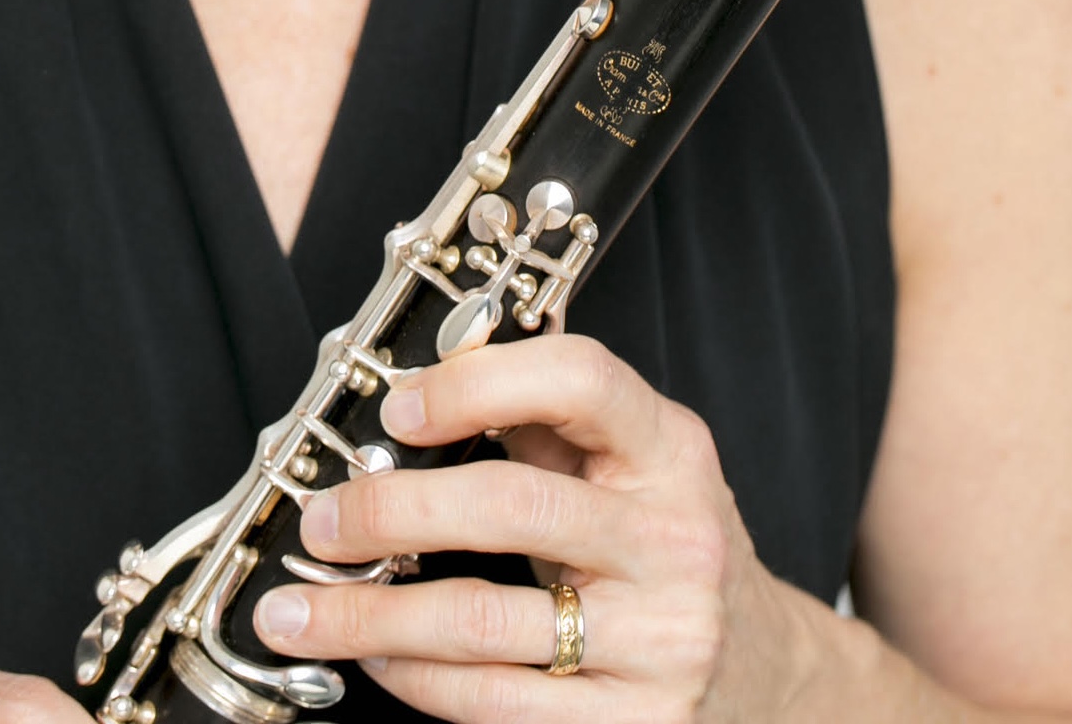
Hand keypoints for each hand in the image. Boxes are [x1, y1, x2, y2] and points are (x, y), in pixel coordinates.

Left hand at [252, 335, 800, 720]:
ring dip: (368, 616)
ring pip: (482, 624)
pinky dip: (414, 680)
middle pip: (512, 506)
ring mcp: (660, 644)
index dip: (478, 383)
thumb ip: (547, 423)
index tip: (397, 408)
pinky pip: (495, 707)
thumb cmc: (669, 548)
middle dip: (391, 511)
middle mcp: (676, 542)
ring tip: (302, 609)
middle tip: (321, 518)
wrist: (768, 675)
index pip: (581, 381)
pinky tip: (374, 659)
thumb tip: (418, 390)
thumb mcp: (636, 467)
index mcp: (673, 451)